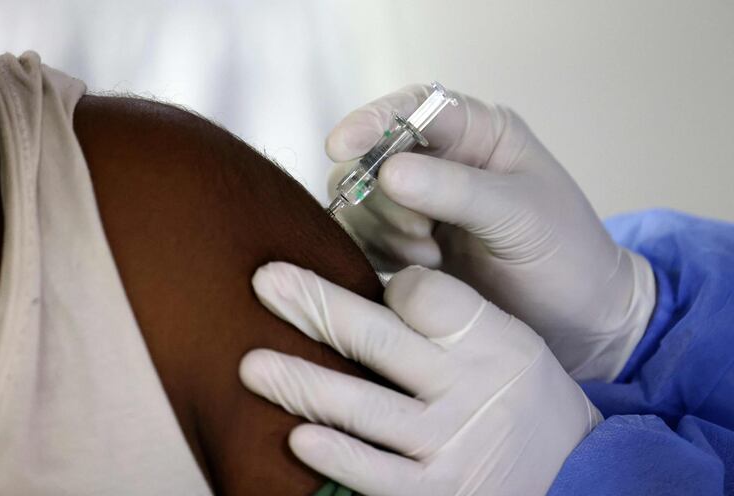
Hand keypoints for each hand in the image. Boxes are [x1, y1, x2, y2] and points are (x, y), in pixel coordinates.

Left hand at [240, 262, 601, 495]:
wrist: (575, 475)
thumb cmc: (519, 395)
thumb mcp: (506, 343)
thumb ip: (447, 316)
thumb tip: (365, 288)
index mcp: (490, 339)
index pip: (427, 295)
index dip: (389, 281)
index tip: (358, 270)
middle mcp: (469, 389)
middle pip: (380, 340)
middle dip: (317, 307)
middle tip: (266, 281)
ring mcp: (450, 444)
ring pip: (366, 408)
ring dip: (303, 384)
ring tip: (252, 364)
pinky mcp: (438, 494)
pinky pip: (379, 476)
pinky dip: (338, 456)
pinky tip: (298, 438)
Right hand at [325, 85, 654, 379]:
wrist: (579, 321)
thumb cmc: (566, 254)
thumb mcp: (520, 214)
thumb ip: (457, 189)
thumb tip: (388, 171)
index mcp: (476, 134)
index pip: (411, 109)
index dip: (371, 121)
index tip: (341, 146)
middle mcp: (441, 163)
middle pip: (373, 157)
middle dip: (383, 195)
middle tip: (420, 232)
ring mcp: (420, 205)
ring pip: (362, 200)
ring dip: (384, 230)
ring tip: (429, 258)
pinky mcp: (407, 246)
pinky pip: (364, 238)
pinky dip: (377, 253)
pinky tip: (419, 271)